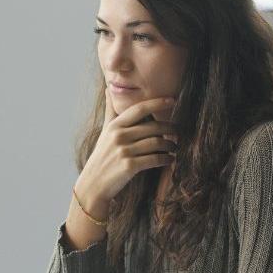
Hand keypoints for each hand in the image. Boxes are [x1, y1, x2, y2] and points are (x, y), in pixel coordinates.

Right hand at [73, 98, 176, 213]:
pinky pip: (155, 159)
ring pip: (157, 143)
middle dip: (170, 128)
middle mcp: (119, 136)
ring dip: (171, 145)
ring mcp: (124, 151)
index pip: (140, 109)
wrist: (93, 184)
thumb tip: (108, 88)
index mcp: (115, 126)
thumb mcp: (104, 132)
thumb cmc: (102, 156)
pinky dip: (166, 158)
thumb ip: (110, 111)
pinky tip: (170, 159)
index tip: (173, 100)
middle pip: (153, 127)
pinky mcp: (129, 166)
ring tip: (175, 147)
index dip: (158, 102)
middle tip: (179, 131)